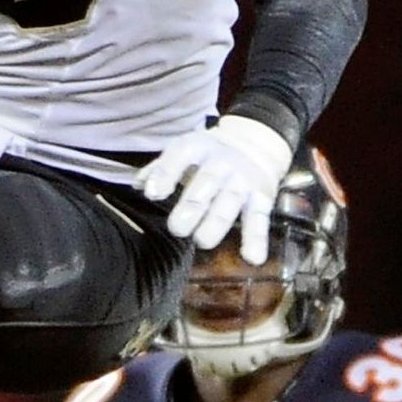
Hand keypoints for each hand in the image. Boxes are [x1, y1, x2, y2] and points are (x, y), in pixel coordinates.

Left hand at [135, 116, 291, 261]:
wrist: (256, 143)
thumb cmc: (208, 155)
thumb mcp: (184, 151)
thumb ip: (160, 168)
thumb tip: (140, 184)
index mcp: (199, 148)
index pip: (182, 156)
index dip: (166, 174)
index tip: (152, 194)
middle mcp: (223, 163)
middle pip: (207, 182)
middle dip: (192, 205)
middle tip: (176, 228)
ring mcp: (243, 181)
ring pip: (230, 202)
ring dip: (216, 223)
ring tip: (202, 241)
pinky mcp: (261, 199)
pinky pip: (259, 220)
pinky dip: (256, 239)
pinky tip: (252, 258)